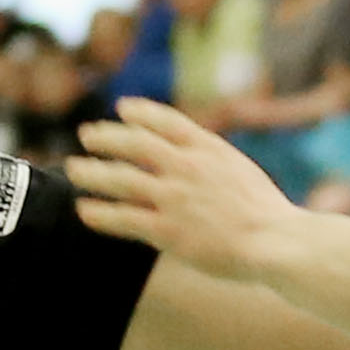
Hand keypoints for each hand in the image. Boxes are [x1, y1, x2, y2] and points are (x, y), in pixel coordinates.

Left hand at [68, 98, 297, 276]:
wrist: (276, 241)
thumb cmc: (266, 212)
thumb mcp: (240, 169)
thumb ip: (211, 159)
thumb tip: (190, 151)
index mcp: (208, 149)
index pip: (166, 120)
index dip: (140, 112)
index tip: (122, 107)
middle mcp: (187, 167)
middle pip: (135, 144)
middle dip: (106, 137)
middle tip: (85, 135)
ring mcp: (174, 198)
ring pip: (121, 179)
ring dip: (92, 173)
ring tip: (73, 169)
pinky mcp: (167, 231)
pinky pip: (124, 218)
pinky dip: (100, 213)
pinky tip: (84, 210)